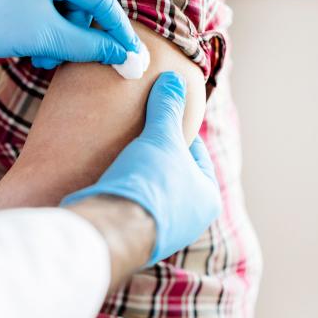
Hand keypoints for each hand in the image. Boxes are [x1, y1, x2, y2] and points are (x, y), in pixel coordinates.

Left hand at [0, 0, 138, 63]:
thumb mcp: (43, 36)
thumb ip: (89, 46)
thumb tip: (127, 58)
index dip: (116, 29)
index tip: (132, 55)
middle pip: (74, 0)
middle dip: (69, 34)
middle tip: (54, 60)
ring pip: (54, 3)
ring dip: (51, 33)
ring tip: (35, 55)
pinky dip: (36, 23)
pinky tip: (24, 43)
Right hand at [62, 71, 221, 266]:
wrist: (113, 228)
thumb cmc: (149, 183)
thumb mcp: (161, 137)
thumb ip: (168, 108)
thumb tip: (175, 80)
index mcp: (208, 197)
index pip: (196, 152)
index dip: (175, 130)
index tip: (157, 117)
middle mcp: (190, 220)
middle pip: (172, 172)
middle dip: (155, 153)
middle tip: (137, 131)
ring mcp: (162, 232)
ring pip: (151, 190)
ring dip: (138, 173)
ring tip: (120, 151)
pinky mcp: (134, 238)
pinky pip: (131, 205)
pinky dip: (124, 190)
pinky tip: (109, 175)